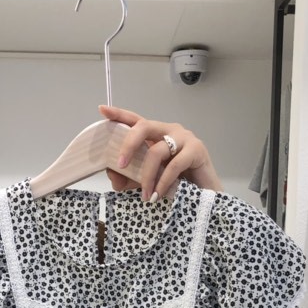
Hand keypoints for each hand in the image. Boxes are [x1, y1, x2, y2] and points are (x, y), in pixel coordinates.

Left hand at [98, 105, 223, 199]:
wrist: (205, 197)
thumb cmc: (179, 184)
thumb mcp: (149, 180)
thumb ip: (130, 178)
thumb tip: (112, 175)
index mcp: (157, 135)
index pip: (136, 121)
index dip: (119, 114)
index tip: (102, 110)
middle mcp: (169, 130)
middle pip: (143, 126)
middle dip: (128, 145)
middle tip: (120, 165)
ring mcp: (184, 138)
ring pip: (157, 151)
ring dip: (147, 176)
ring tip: (146, 196)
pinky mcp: (197, 150)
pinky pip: (173, 165)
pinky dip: (163, 182)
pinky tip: (158, 195)